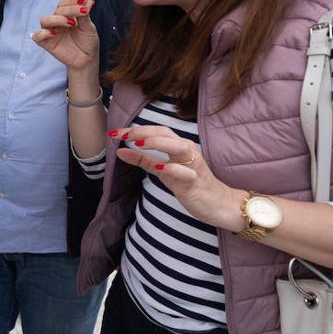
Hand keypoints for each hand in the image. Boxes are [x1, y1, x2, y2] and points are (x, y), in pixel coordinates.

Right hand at [32, 0, 99, 70]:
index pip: (64, 4)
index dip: (72, 2)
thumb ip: (85, 15)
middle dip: (70, 10)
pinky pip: (37, 36)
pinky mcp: (46, 44)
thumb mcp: (89, 28)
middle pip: (56, 10)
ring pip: (45, 20)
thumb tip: (88, 2)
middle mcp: (57, 22)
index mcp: (66, 16)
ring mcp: (51, 32)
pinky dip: (43, 33)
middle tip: (82, 13)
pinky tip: (54, 33)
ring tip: (71, 23)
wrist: (88, 60)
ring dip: (57, 19)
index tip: (83, 2)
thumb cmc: (87, 43)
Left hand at [110, 124, 243, 230]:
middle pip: (166, 133)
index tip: (114, 132)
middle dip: (143, 132)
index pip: (156, 131)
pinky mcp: (196, 181)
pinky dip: (173, 168)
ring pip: (178, 147)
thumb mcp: (163, 171)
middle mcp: (187, 151)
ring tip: (138, 143)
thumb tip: (120, 151)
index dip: (135, 130)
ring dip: (158, 143)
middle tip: (122, 134)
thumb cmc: (190, 183)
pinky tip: (159, 167)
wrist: (218, 203)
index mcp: (178, 146)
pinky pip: (186, 172)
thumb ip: (144, 160)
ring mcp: (193, 165)